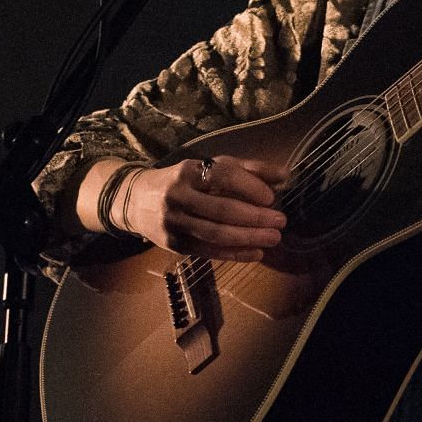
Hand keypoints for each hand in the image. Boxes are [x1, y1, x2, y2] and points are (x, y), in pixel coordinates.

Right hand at [115, 156, 289, 262]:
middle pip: (221, 209)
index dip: (249, 186)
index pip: (222, 176)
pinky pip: (208, 251)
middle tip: (281, 221)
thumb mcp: (212, 167)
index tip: (271, 197)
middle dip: (255, 217)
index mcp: (189, 171)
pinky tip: (256, 253)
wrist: (136, 200)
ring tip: (274, 239)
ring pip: (216, 233)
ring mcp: (174, 222)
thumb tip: (285, 175)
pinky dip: (235, 254)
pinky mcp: (173, 244)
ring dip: (248, 238)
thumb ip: (249, 170)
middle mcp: (178, 195)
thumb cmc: (186, 181)